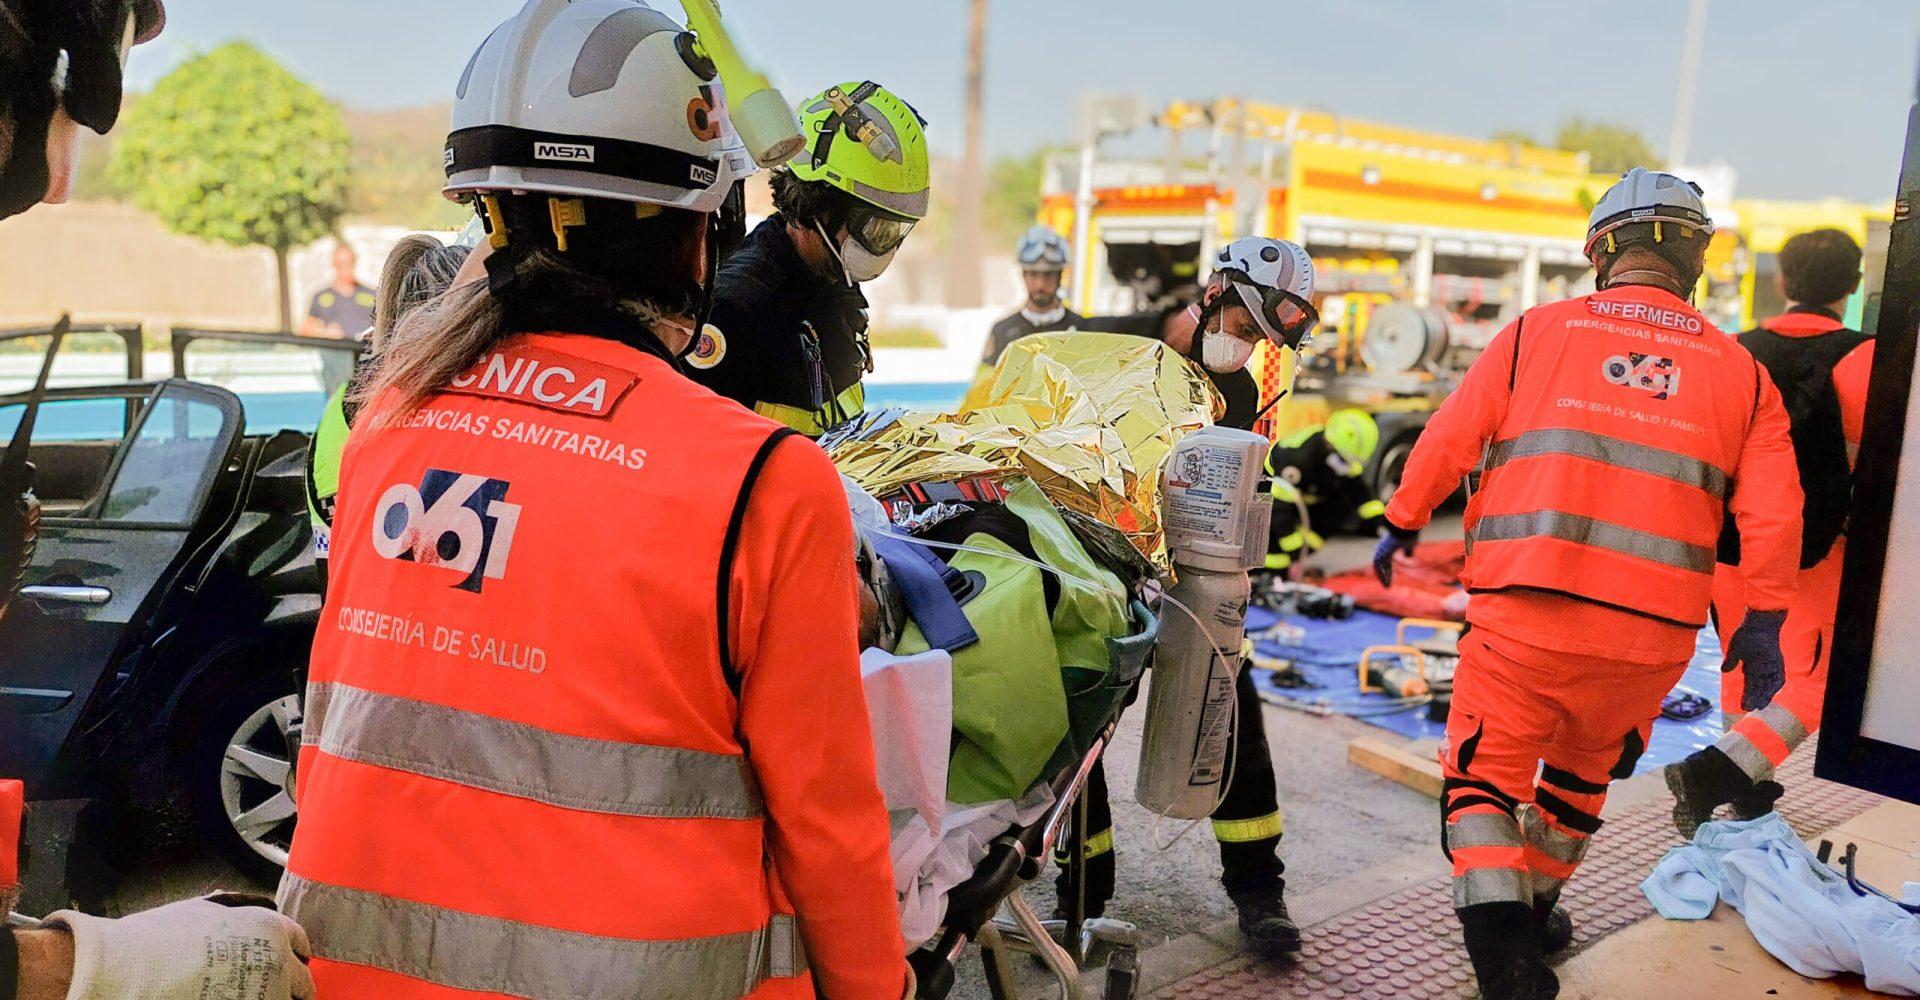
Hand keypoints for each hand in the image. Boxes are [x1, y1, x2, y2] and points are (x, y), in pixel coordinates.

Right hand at [42, 894, 314, 999]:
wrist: (120, 973)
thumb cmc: (151, 942)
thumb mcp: (200, 910)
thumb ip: (232, 911)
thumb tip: (241, 910)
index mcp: (269, 928)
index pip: (302, 946)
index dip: (291, 959)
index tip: (284, 968)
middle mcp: (277, 962)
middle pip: (304, 985)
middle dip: (290, 990)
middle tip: (264, 993)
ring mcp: (266, 995)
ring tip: (239, 997)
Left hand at [1372, 524, 1418, 586]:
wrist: (1407, 526)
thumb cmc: (1409, 533)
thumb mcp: (1410, 545)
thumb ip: (1408, 551)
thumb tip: (1409, 558)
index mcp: (1388, 547)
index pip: (1385, 560)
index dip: (1387, 569)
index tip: (1391, 576)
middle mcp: (1382, 549)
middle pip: (1381, 565)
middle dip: (1385, 575)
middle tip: (1387, 585)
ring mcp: (1381, 550)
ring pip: (1380, 567)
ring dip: (1383, 577)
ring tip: (1387, 586)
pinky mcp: (1383, 552)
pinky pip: (1381, 567)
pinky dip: (1383, 575)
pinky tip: (1386, 583)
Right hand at [1722, 608, 1787, 711]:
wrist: (1759, 623)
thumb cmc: (1746, 634)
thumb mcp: (1735, 649)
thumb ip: (1731, 661)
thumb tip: (1723, 671)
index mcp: (1751, 666)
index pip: (1750, 684)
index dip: (1747, 695)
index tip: (1743, 706)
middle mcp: (1762, 668)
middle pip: (1759, 687)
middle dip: (1755, 698)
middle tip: (1750, 709)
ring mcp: (1771, 665)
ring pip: (1768, 684)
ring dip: (1765, 695)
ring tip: (1760, 706)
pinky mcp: (1777, 662)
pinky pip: (1779, 676)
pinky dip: (1775, 686)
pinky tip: (1772, 693)